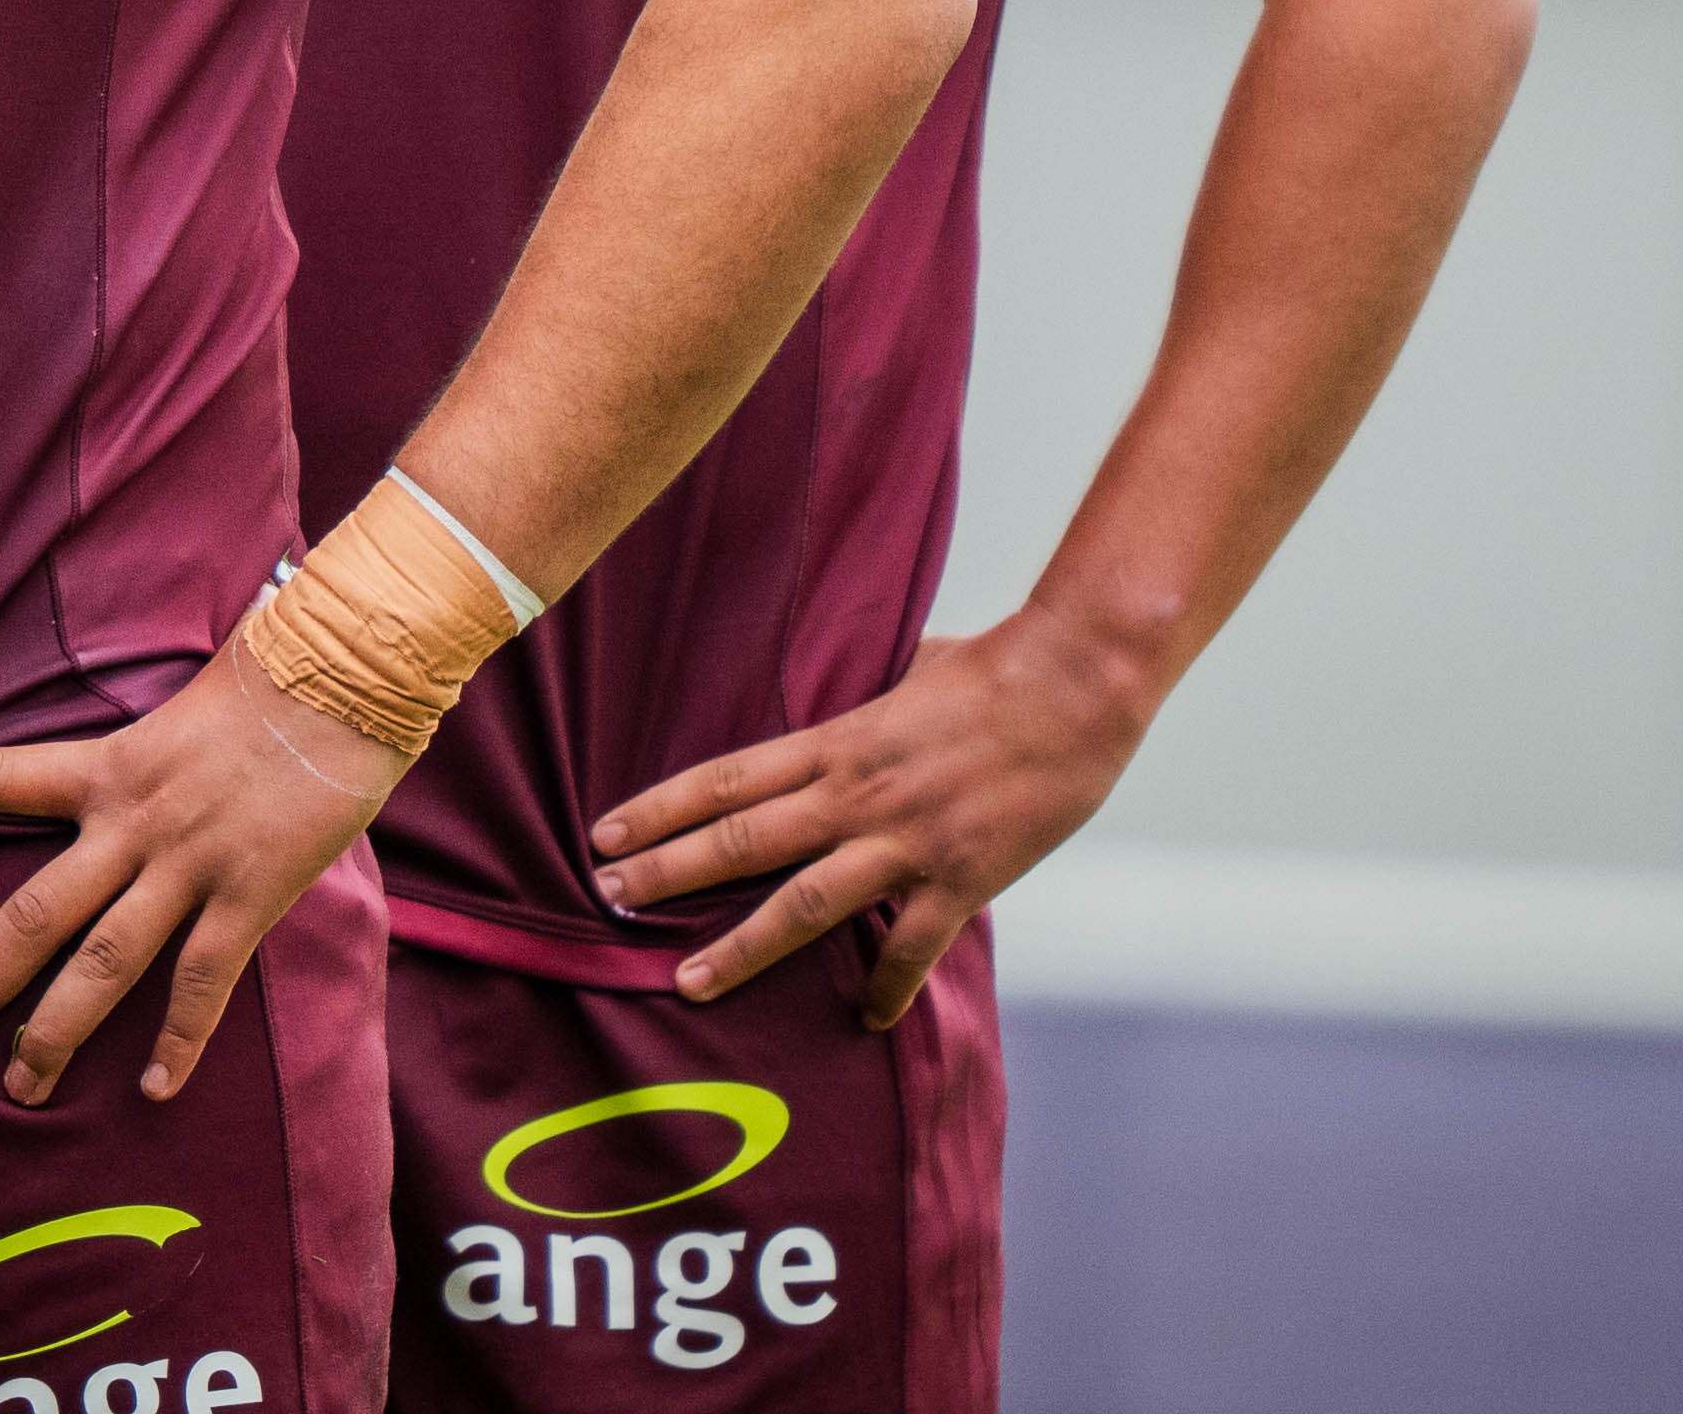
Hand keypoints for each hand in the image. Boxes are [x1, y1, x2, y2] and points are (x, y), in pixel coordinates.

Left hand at [0, 634, 404, 1105]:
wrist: (348, 678)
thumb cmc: (277, 674)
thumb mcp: (189, 697)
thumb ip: (153, 741)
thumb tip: (143, 748)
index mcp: (111, 766)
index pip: (3, 777)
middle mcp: (133, 823)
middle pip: (33, 916)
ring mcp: (188, 865)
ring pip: (102, 966)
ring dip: (56, 1033)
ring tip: (21, 1086)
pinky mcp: (248, 895)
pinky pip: (201, 986)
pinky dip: (177, 1043)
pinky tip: (154, 1089)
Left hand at [587, 607, 1153, 1020]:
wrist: (1078, 682)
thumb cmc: (997, 666)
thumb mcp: (910, 667)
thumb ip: (869, 694)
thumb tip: (850, 693)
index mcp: (840, 741)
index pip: (727, 777)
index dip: (660, 807)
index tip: (604, 832)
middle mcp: (858, 794)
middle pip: (742, 838)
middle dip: (667, 871)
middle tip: (605, 899)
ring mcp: (907, 841)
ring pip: (805, 903)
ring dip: (741, 947)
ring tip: (686, 981)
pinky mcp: (961, 878)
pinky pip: (911, 947)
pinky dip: (885, 987)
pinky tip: (865, 1018)